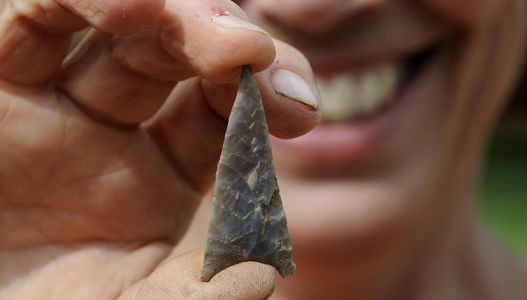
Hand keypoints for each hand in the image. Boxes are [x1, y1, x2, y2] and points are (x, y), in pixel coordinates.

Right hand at [0, 0, 319, 297]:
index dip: (266, 98)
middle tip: (256, 52)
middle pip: (178, 53)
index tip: (300, 106)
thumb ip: (194, 299)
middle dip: (224, 42)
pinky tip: (125, 3)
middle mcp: (111, 128)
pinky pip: (32, 18)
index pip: (224, 112)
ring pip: (116, 22)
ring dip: (167, 11)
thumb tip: (259, 276)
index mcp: (157, 175)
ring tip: (214, 30)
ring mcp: (53, 100)